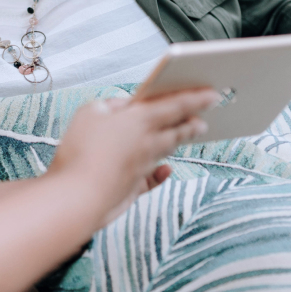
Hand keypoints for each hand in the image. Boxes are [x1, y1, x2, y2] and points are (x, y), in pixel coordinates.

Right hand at [50, 89, 216, 222]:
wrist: (78, 196)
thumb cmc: (81, 149)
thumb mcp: (90, 112)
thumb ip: (110, 105)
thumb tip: (124, 106)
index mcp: (140, 120)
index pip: (175, 105)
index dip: (195, 98)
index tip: (212, 94)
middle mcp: (148, 143)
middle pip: (177, 131)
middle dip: (192, 123)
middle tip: (204, 120)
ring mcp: (143, 167)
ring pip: (166, 151)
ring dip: (179, 141)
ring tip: (187, 134)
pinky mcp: (134, 188)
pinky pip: (153, 178)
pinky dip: (161, 172)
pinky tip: (166, 169)